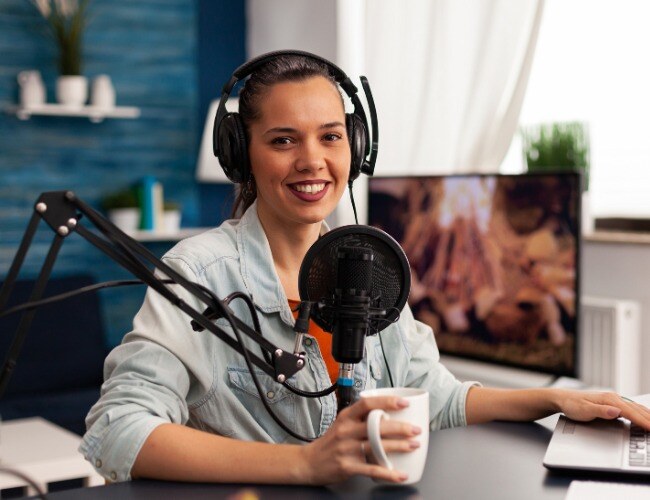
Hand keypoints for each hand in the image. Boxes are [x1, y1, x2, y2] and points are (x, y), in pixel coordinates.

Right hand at [298, 395, 421, 484]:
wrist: (310, 462)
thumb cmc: (331, 442)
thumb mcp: (343, 424)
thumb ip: (362, 418)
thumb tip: (391, 414)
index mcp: (346, 416)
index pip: (367, 403)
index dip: (387, 401)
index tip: (404, 403)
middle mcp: (346, 430)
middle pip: (376, 426)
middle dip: (400, 427)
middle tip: (416, 429)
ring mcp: (346, 449)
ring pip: (377, 446)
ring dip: (399, 446)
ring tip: (414, 446)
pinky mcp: (347, 466)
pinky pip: (372, 470)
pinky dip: (388, 473)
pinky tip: (400, 474)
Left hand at [554, 390, 649, 429]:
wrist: (563, 398)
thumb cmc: (572, 404)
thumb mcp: (584, 410)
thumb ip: (601, 411)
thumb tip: (616, 411)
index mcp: (609, 399)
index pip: (631, 412)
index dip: (643, 422)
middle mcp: (613, 398)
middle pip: (637, 409)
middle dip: (649, 419)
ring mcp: (613, 400)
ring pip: (636, 408)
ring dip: (647, 415)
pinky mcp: (612, 403)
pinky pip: (631, 408)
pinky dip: (641, 413)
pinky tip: (644, 417)